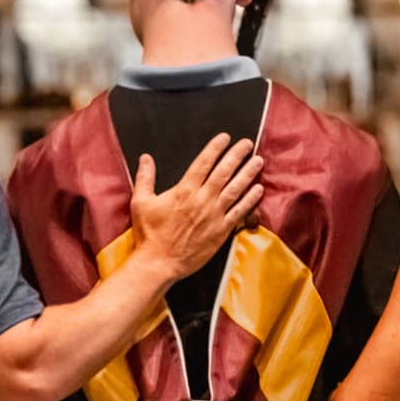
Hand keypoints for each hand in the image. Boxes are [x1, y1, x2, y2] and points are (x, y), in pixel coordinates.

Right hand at [130, 134, 264, 279]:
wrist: (159, 263)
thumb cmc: (149, 234)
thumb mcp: (141, 202)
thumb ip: (145, 177)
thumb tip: (146, 158)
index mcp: (184, 190)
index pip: (204, 163)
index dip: (216, 148)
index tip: (225, 138)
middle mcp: (202, 199)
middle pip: (224, 172)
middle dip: (237, 155)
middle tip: (247, 143)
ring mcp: (214, 215)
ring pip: (236, 189)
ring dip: (248, 173)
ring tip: (258, 160)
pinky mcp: (221, 231)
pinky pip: (240, 211)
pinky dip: (250, 199)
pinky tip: (258, 189)